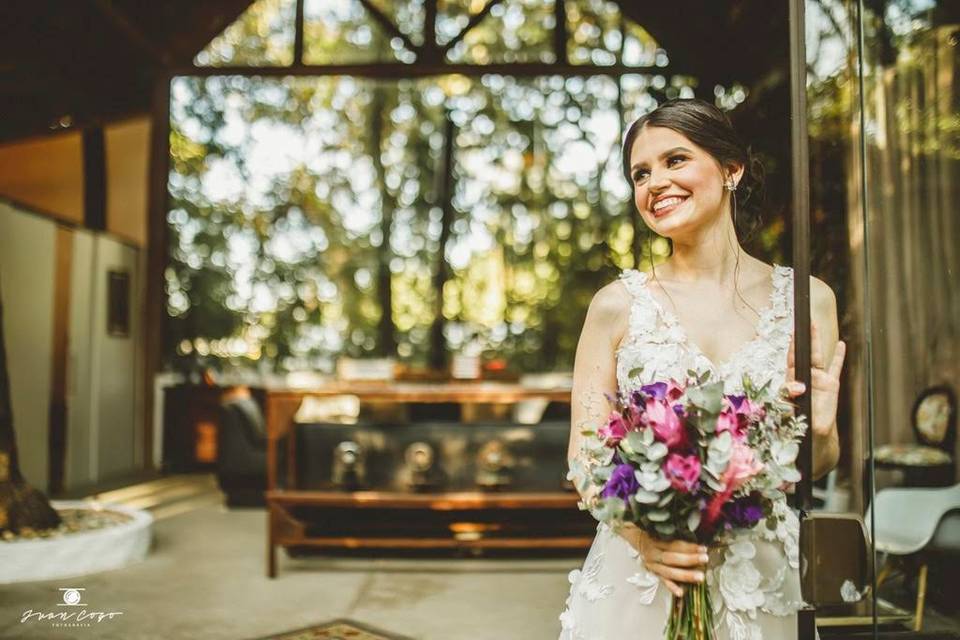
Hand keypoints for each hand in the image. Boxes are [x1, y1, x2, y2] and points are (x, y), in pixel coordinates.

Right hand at [626, 524, 708, 597]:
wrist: (638, 539)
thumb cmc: (655, 533)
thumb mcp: (662, 530)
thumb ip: (675, 534)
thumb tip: (697, 538)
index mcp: (655, 540)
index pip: (673, 544)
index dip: (689, 546)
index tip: (703, 548)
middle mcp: (652, 553)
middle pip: (671, 558)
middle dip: (689, 559)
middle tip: (704, 559)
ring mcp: (652, 565)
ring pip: (668, 571)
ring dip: (685, 575)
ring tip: (700, 577)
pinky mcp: (654, 573)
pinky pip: (663, 581)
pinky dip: (672, 587)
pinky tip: (681, 592)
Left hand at [785, 322, 845, 437]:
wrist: (813, 431)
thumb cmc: (798, 418)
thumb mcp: (787, 404)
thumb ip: (790, 393)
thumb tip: (800, 385)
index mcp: (792, 378)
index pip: (791, 358)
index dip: (791, 346)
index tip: (791, 332)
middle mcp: (806, 375)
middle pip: (804, 352)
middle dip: (803, 338)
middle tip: (802, 322)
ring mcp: (819, 378)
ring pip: (818, 355)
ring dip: (817, 341)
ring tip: (815, 326)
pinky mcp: (831, 384)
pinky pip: (835, 367)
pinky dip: (839, 356)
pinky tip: (841, 344)